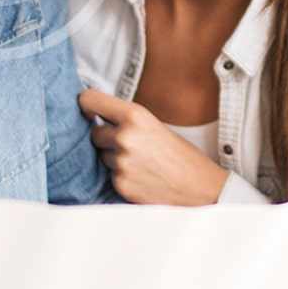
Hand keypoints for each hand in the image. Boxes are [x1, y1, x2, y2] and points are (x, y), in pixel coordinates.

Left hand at [80, 88, 228, 205]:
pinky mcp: (120, 184)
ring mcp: (121, 162)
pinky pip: (110, 176)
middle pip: (94, 133)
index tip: (87, 110)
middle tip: (131, 145)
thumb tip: (95, 114)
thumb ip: (126, 120)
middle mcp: (124, 137)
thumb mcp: (154, 125)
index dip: (86, 105)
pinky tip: (143, 178)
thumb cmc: (181, 155)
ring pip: (102, 156)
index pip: (90, 100)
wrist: (202, 187)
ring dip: (115, 159)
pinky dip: (122, 177)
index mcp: (134, 115)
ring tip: (142, 163)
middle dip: (106, 139)